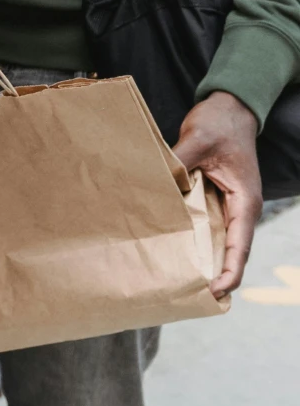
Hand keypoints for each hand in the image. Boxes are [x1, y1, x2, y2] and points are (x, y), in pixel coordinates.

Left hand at [174, 89, 261, 297]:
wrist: (228, 106)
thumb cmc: (219, 122)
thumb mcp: (198, 139)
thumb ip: (180, 161)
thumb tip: (162, 182)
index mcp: (244, 200)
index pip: (240, 245)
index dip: (230, 271)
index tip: (216, 292)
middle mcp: (239, 208)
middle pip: (231, 251)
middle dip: (218, 276)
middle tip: (194, 299)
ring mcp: (228, 204)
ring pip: (219, 242)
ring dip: (207, 261)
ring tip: (184, 284)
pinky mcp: (215, 197)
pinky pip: (207, 225)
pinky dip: (197, 241)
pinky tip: (178, 251)